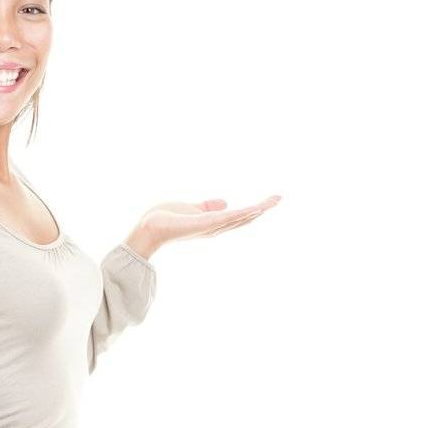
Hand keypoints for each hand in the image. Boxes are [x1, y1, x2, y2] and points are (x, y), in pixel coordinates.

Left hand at [126, 193, 280, 257]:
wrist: (149, 227)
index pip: (238, 217)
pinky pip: (228, 218)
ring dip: (258, 209)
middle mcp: (214, 229)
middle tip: (278, 199)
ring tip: (274, 201)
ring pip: (240, 218)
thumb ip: (207, 206)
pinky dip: (242, 213)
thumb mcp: (191, 208)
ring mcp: (211, 227)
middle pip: (244, 219)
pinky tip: (255, 207)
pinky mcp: (205, 224)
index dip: (254, 209)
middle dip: (262, 209)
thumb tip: (225, 202)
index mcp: (212, 225)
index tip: (269, 200)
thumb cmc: (165, 219)